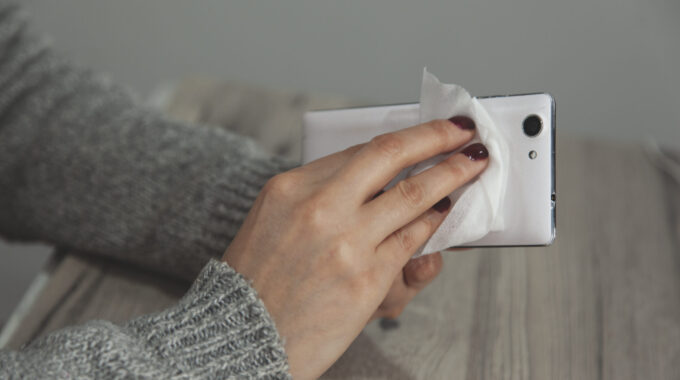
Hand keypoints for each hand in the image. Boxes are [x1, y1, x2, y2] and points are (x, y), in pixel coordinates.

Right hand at [223, 117, 487, 378]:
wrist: (242, 336)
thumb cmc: (255, 280)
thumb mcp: (272, 221)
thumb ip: (319, 196)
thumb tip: (375, 181)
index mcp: (290, 187)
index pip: (359, 151)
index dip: (399, 138)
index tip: (423, 132)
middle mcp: (319, 206)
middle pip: (390, 155)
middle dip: (436, 136)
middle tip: (462, 130)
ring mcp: (346, 241)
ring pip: (415, 195)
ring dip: (452, 175)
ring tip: (471, 165)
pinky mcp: (367, 278)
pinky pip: (414, 240)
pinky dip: (435, 223)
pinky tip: (446, 213)